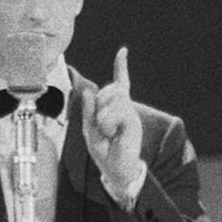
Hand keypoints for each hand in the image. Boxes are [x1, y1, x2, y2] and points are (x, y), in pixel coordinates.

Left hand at [81, 46, 142, 192]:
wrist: (117, 170)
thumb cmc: (104, 152)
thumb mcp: (89, 130)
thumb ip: (88, 111)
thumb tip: (89, 91)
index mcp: (115, 108)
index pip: (120, 84)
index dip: (121, 67)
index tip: (123, 51)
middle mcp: (125, 108)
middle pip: (110, 89)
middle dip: (100, 104)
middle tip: (101, 126)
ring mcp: (130, 114)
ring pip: (113, 98)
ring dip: (104, 115)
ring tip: (107, 132)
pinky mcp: (133, 122)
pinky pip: (119, 111)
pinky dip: (109, 121)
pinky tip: (112, 131)